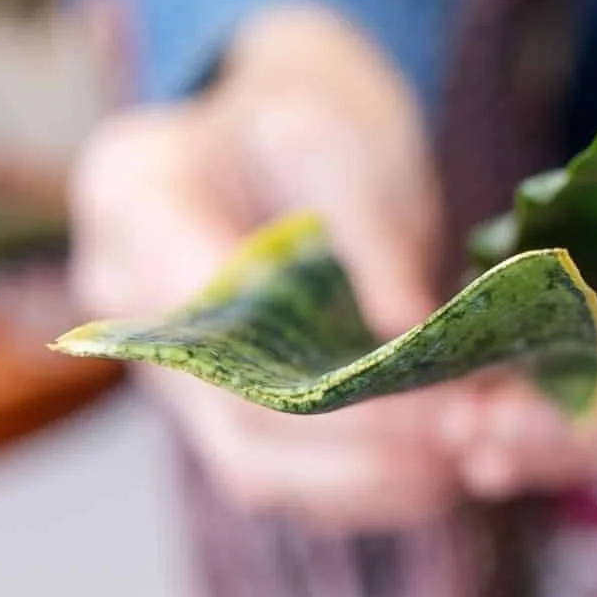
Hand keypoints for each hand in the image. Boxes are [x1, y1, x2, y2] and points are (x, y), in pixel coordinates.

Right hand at [70, 4, 466, 530]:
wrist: (291, 132)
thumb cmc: (315, 112)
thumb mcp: (346, 141)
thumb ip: (371, 234)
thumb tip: (412, 334)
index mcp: (139, 202)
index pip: (217, 330)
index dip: (328, 384)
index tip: (432, 400)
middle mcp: (131, 298)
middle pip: (232, 420)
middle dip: (361, 446)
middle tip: (463, 440)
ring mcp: (171, 362)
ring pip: (256, 467)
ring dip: (368, 481)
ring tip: (465, 461)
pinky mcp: (222, 401)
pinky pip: (282, 470)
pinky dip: (362, 484)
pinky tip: (439, 470)